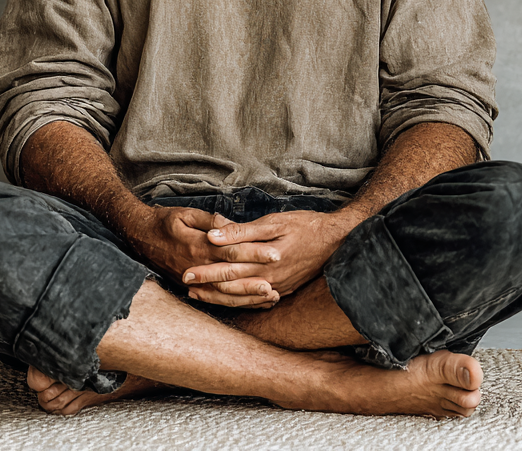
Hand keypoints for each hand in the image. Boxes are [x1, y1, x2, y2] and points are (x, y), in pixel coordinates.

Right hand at [124, 206, 281, 306]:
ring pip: (224, 293)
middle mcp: (197, 267)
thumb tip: (229, 224)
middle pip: (231, 276)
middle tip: (278, 284)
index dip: (254, 252)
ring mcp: (193, 280)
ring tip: (270, 297)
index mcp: (198, 246)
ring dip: (247, 296)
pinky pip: (214, 298)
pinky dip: (233, 302)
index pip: (232, 251)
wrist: (138, 237)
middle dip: (255, 280)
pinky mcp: (190, 287)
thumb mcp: (185, 214)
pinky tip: (251, 303)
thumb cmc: (163, 221)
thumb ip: (209, 221)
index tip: (274, 253)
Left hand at [182, 209, 359, 305]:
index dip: (205, 271)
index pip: (227, 268)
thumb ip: (242, 232)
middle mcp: (269, 279)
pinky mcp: (285, 289)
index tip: (185, 273)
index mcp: (263, 260)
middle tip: (185, 286)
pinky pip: (256, 300)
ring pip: (241, 296)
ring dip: (219, 297)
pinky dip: (239, 300)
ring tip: (200, 296)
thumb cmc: (305, 225)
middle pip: (230, 285)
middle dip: (206, 286)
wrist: (336, 240)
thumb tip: (213, 235)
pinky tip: (229, 300)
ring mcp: (278, 287)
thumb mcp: (273, 222)